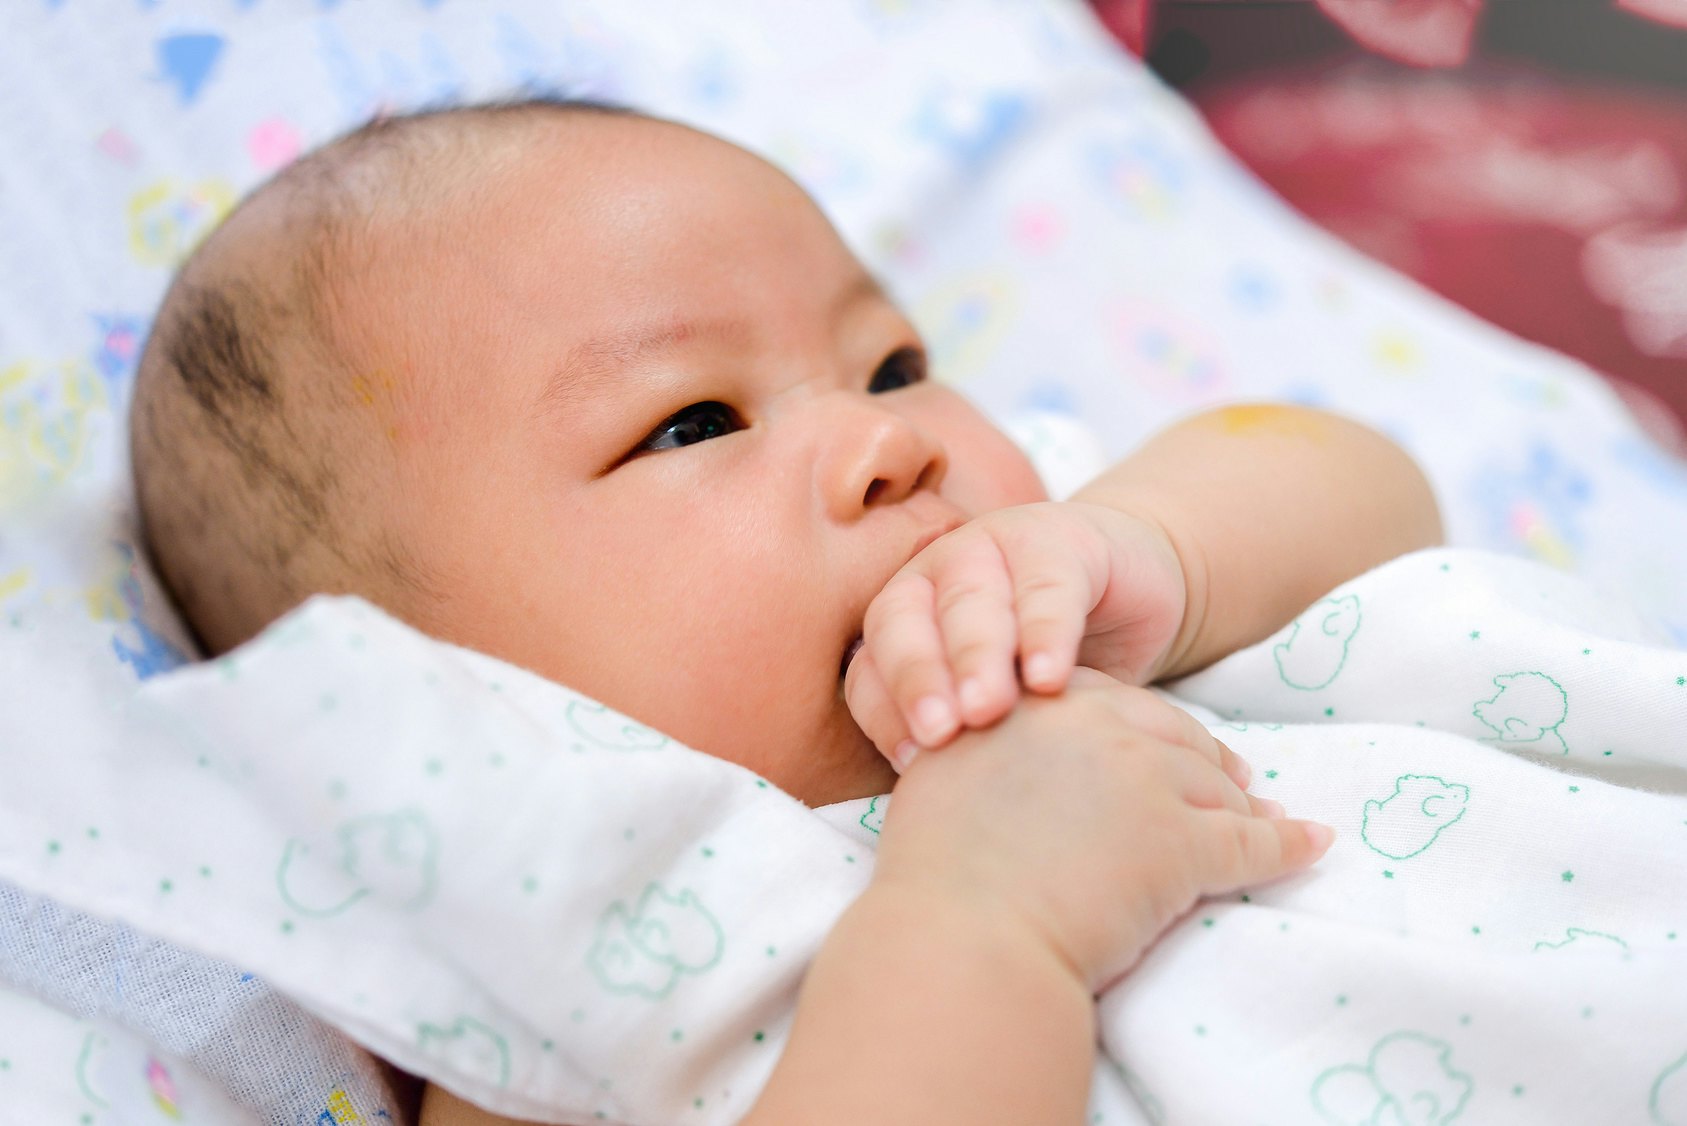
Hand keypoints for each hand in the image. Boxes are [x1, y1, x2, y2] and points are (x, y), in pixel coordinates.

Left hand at [844, 501, 1185, 762]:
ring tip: (988, 709)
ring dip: (976, 654)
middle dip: (920, 680)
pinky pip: (1047, 585)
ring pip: (970, 600)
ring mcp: (991, 547)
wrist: (1133, 591)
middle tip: (941, 733)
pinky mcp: (1058, 540)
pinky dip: (1046, 630)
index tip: (911, 764)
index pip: (871, 668)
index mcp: (904, 621)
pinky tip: (1050, 677)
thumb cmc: (1051, 663)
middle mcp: (934, 578)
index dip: (884, 712)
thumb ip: (969, 736)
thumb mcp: (1006, 703)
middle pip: (905, 626)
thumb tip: (941, 810)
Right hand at [872, 671, 1332, 990]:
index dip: (1134, 724)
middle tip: (1230, 777)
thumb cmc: (935, 883)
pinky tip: (1312, 845)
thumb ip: (978, 757)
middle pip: (1166, 732)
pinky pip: (1251, 844)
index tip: (1150, 742)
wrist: (961, 940)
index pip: (1098, 701)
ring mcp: (1142, 780)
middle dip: (1202, 753)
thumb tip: (1003, 774)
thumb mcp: (942, 787)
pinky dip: (1287, 847)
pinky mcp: (1186, 841)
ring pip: (1211, 787)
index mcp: (1027, 708)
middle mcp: (1089, 728)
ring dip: (1245, 803)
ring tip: (1266, 816)